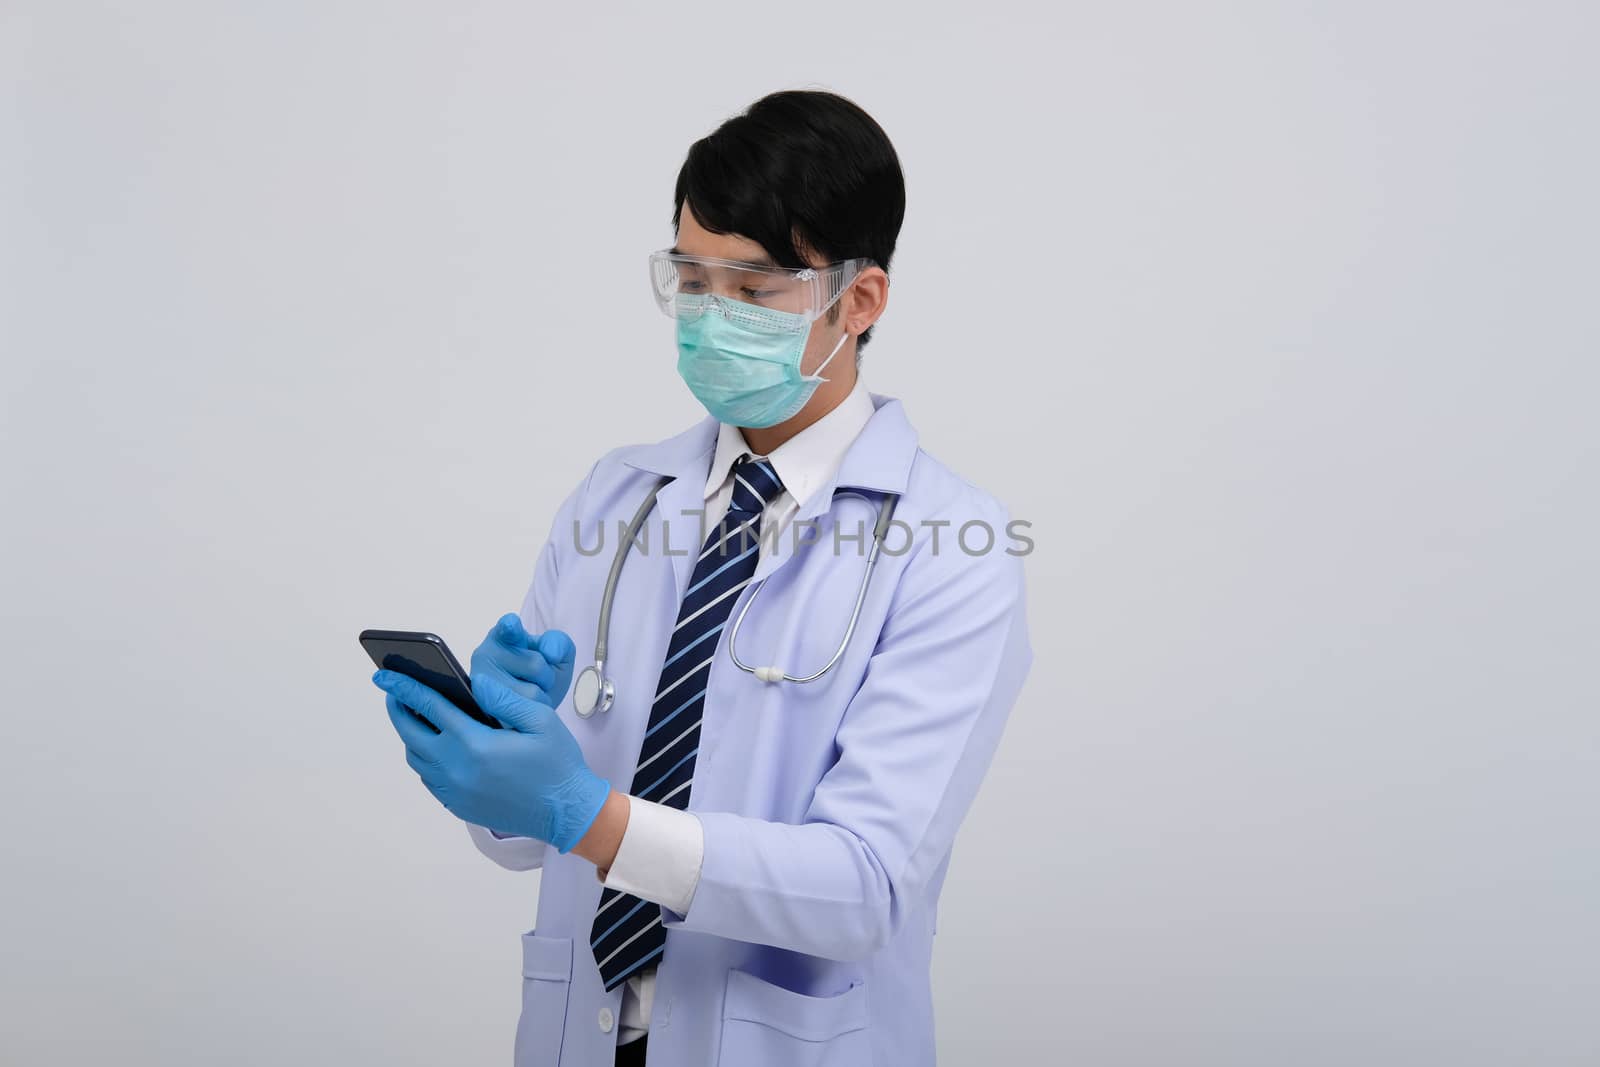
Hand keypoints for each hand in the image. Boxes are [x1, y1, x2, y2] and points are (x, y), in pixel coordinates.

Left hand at [373, 668, 609, 852]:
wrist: (566, 812)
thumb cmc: (557, 764)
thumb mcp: (541, 720)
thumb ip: (504, 698)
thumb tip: (474, 682)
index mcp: (475, 745)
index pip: (429, 707)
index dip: (404, 687)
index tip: (385, 674)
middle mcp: (457, 770)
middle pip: (411, 733)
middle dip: (399, 708)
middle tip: (394, 691)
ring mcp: (455, 791)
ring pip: (416, 757)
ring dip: (409, 733)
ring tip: (413, 714)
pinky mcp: (458, 805)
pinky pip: (428, 777)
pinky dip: (423, 756)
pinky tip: (434, 743)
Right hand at [470, 612, 576, 712]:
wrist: (526, 709)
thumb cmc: (540, 676)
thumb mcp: (557, 655)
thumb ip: (559, 643)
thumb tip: (551, 653)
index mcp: (504, 634)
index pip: (508, 627)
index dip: (510, 626)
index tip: (511, 624)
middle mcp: (486, 653)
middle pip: (536, 665)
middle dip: (546, 677)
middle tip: (535, 680)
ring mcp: (482, 680)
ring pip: (531, 692)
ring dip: (540, 698)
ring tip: (528, 695)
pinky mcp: (485, 706)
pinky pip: (522, 711)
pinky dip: (531, 711)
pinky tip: (522, 708)